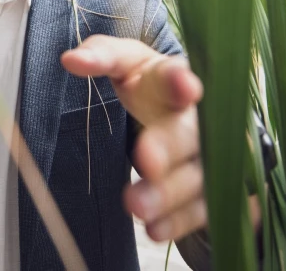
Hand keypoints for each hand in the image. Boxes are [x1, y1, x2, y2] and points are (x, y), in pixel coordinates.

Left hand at [61, 35, 206, 241]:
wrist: (194, 117)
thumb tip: (70, 59)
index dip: (180, 81)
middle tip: (145, 160)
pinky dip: (178, 221)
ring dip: (168, 192)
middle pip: (188, 132)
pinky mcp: (215, 188)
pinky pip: (202, 208)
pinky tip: (155, 230)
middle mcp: (199, 117)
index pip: (176, 75)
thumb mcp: (128, 64)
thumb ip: (102, 56)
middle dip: (169, 146)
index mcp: (174, 78)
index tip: (182, 85)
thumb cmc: (151, 86)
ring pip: (196, 175)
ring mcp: (212, 155)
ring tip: (137, 205)